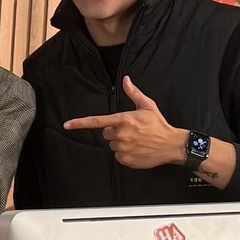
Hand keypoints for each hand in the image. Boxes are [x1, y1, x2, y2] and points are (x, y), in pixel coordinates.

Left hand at [64, 77, 191, 170]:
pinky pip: (118, 156)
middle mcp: (121, 134)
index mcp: (123, 119)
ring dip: (121, 142)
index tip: (67, 125)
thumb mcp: (147, 106)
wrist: (172, 145)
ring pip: (112, 145)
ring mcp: (123, 148)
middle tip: (131, 130)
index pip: (97, 121)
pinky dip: (125, 153)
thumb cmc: (159, 125)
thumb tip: (126, 80)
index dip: (80, 123)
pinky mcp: (126, 160)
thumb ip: (133, 93)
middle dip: (115, 131)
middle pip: (106, 133)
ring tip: (136, 140)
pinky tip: (137, 149)